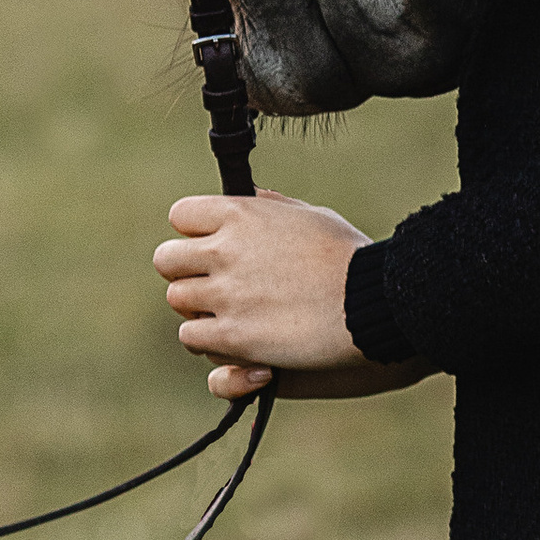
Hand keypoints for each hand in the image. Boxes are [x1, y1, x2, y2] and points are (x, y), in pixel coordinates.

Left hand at [153, 190, 426, 400]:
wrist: (372, 305)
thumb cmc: (351, 258)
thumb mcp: (312, 216)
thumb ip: (272, 209)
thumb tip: (251, 197)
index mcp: (240, 213)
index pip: (181, 216)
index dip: (197, 234)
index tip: (215, 247)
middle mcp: (223, 250)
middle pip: (166, 259)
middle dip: (188, 272)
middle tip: (215, 285)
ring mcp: (224, 294)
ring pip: (178, 300)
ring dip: (199, 309)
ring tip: (230, 315)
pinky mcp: (231, 336)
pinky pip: (193, 338)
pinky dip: (211, 342)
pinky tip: (239, 341)